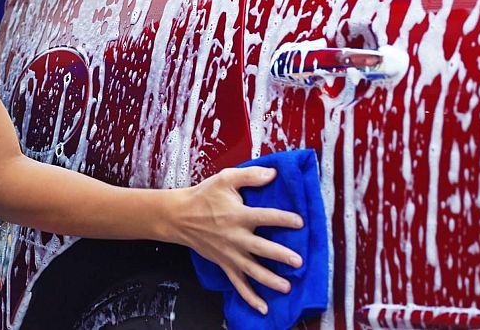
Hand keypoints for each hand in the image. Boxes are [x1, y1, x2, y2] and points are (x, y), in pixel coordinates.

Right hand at [172, 166, 304, 314]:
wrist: (179, 216)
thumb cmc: (204, 196)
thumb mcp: (225, 179)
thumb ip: (250, 175)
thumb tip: (273, 173)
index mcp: (238, 215)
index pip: (265, 217)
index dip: (283, 219)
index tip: (300, 222)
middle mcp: (235, 236)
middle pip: (261, 248)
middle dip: (280, 255)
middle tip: (297, 261)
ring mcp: (230, 253)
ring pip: (252, 270)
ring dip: (270, 280)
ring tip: (286, 287)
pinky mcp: (225, 264)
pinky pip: (238, 284)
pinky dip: (250, 297)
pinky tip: (263, 308)